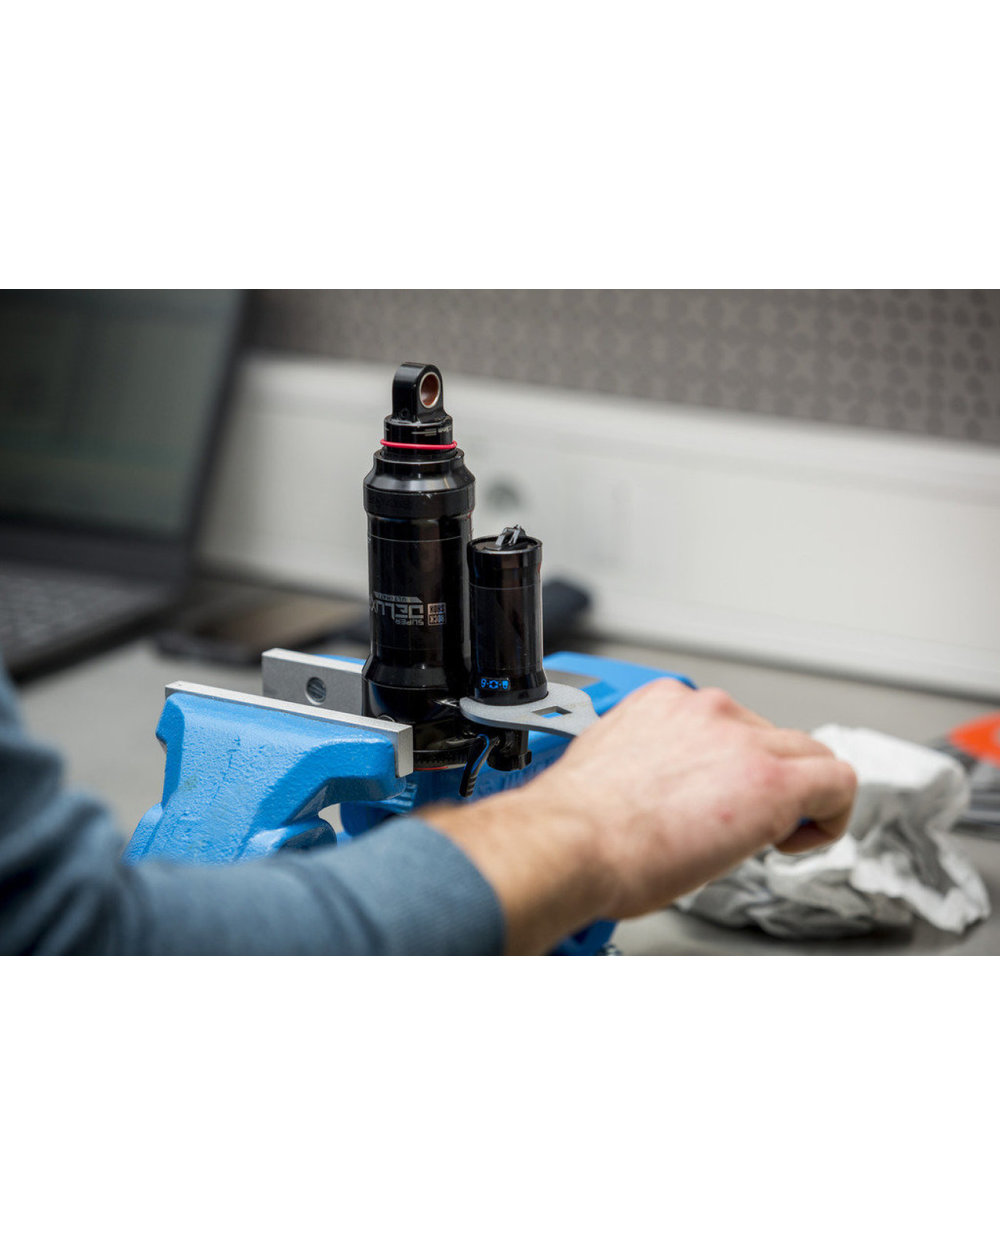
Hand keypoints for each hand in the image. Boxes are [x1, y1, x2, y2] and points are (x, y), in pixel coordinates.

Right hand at [427, 679, 856, 951]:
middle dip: (765, 780)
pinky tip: (796, 843)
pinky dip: (831, 814)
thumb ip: (645, 769)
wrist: (571, 842)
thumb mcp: (609, 771)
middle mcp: (706, 710)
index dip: (730, 769)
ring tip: (769, 838)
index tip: (715, 801)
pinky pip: (837, 782)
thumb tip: (659, 796)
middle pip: (771, 736)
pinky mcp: (772, 779)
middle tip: (740, 826)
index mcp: (662, 703)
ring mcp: (742, 740)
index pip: (724, 724)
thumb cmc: (575, 824)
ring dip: (797, 796)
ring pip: (809, 754)